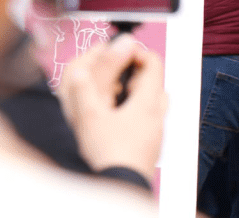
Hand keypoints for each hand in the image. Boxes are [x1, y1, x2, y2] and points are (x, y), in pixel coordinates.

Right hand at [58, 33, 167, 183]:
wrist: (121, 184)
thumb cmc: (108, 153)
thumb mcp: (89, 117)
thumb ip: (84, 89)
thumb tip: (80, 69)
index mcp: (148, 101)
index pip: (154, 64)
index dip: (138, 53)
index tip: (120, 55)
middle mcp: (158, 113)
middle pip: (155, 82)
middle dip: (135, 73)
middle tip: (114, 77)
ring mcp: (157, 130)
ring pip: (154, 101)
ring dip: (137, 93)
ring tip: (114, 98)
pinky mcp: (152, 144)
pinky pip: (150, 119)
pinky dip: (137, 112)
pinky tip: (117, 121)